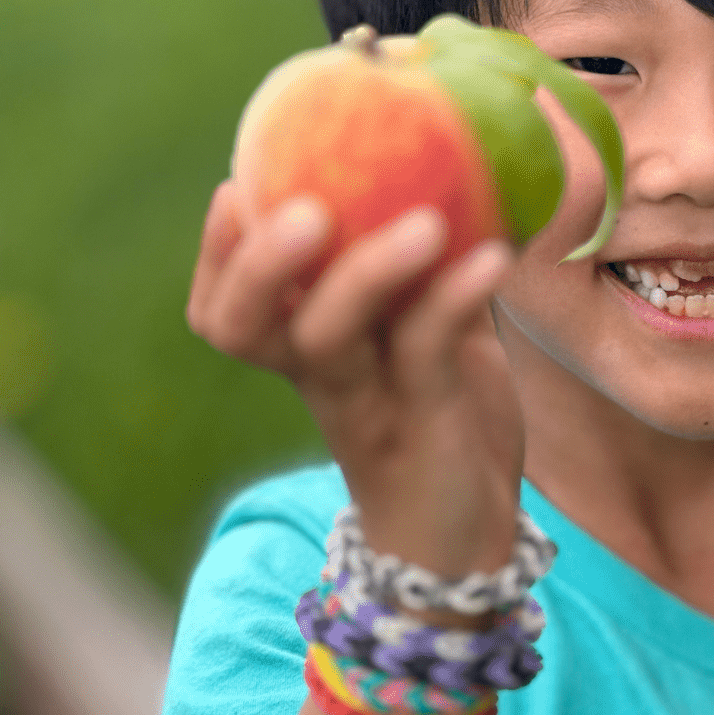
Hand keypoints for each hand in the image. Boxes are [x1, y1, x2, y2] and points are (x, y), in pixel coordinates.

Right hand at [186, 185, 522, 576]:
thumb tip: (472, 174)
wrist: (473, 540)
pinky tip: (494, 256)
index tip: (240, 185)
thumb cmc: (445, 423)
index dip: (219, 253)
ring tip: (426, 221)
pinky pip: (426, 353)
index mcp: (304, 350)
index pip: (226, 307)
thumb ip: (436, 271)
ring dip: (368, 271)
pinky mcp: (422, 427)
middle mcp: (318, 377)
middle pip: (245, 324)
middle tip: (306, 207)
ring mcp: (365, 406)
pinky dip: (456, 298)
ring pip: (328, 338)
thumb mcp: (438, 335)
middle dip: (259, 261)